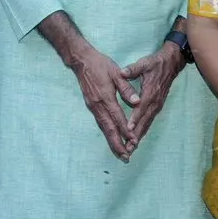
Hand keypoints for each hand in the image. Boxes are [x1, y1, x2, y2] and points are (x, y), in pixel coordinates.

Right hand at [65, 39, 138, 160]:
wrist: (81, 61)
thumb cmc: (101, 64)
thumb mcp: (116, 72)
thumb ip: (126, 88)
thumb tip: (136, 101)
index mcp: (106, 97)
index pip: (118, 117)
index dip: (126, 130)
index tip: (134, 141)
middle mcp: (98, 105)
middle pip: (109, 129)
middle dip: (117, 144)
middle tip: (126, 157)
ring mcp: (93, 107)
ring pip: (104, 128)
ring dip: (112, 142)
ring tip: (120, 153)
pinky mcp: (91, 106)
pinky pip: (100, 123)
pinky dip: (107, 133)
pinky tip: (111, 139)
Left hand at [117, 41, 185, 146]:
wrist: (171, 64)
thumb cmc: (155, 63)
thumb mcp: (144, 63)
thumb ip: (133, 69)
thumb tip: (123, 72)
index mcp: (150, 92)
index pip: (141, 107)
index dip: (135, 118)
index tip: (128, 129)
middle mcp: (154, 102)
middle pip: (145, 121)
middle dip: (136, 135)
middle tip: (128, 147)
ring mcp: (157, 105)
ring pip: (147, 123)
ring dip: (139, 136)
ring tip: (131, 148)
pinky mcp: (157, 106)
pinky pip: (149, 121)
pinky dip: (143, 130)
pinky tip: (138, 138)